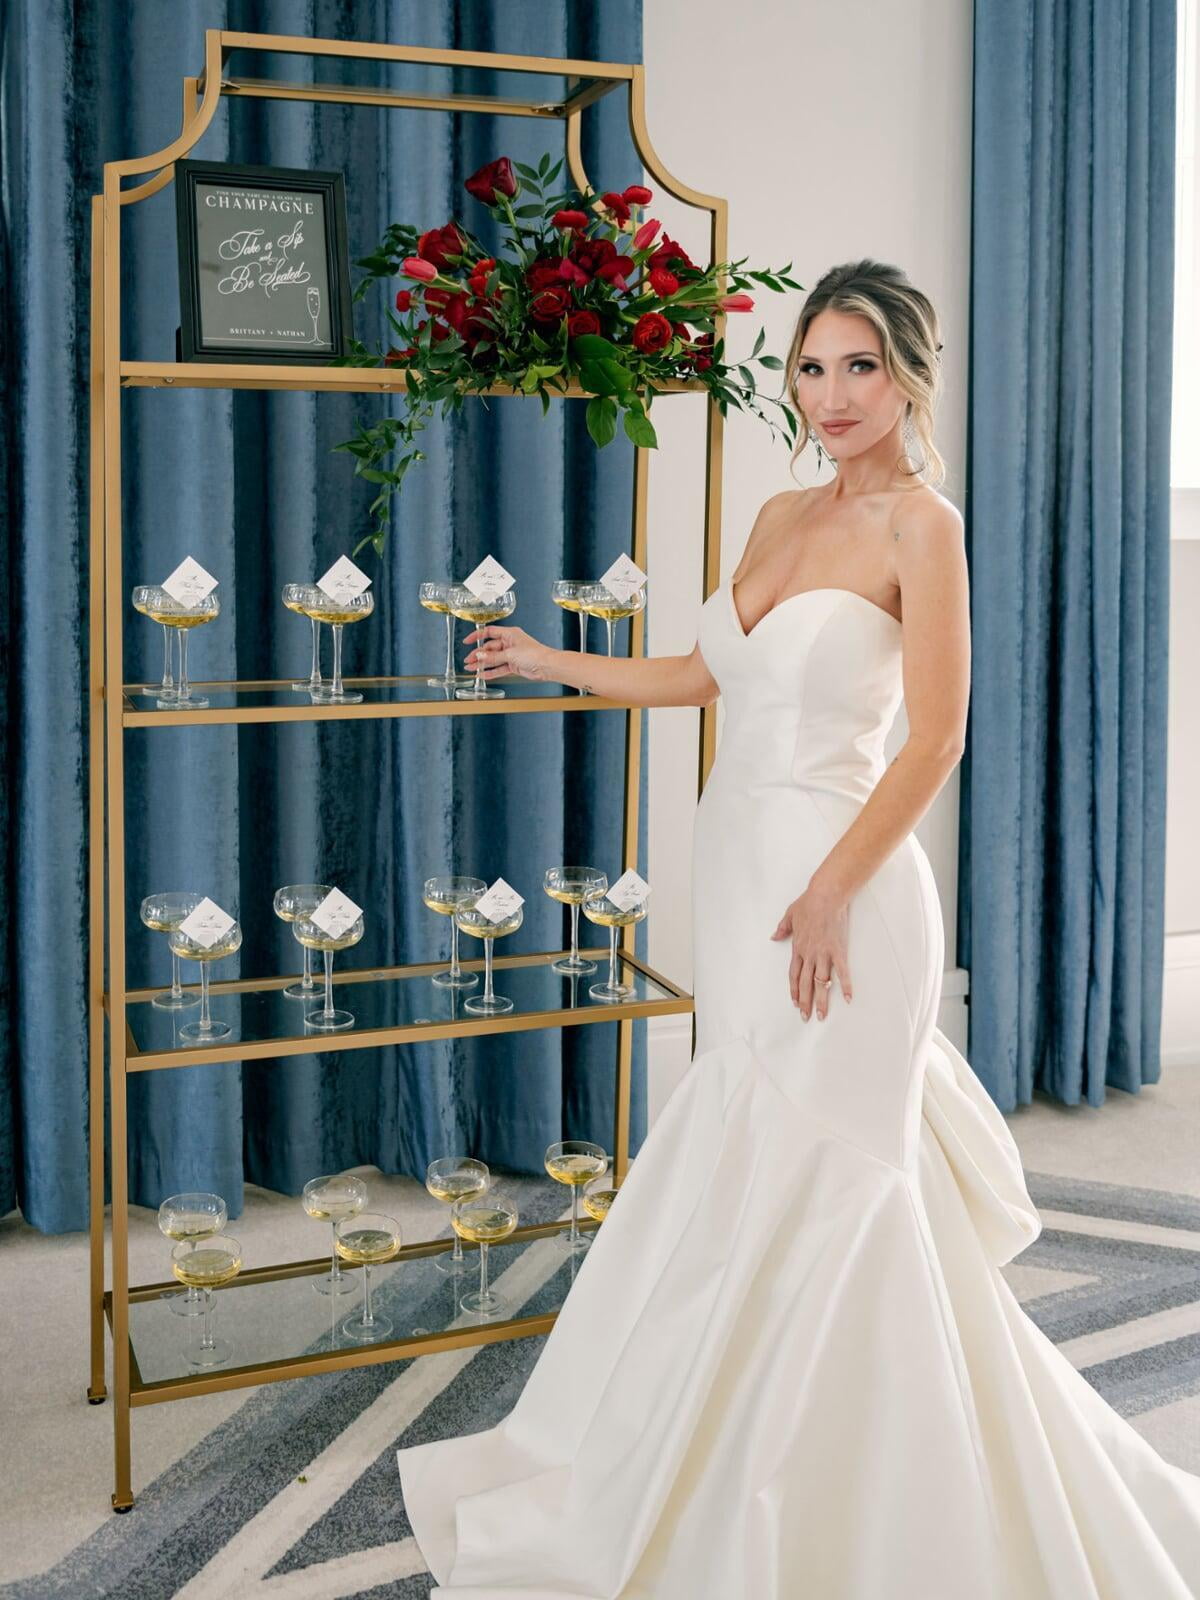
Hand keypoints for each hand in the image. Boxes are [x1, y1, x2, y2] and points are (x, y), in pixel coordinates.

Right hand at [463, 624, 555, 681]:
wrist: (547, 666)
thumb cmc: (535, 654)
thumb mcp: (510, 654)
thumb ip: (493, 656)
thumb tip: (480, 656)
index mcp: (509, 634)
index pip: (489, 632)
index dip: (477, 636)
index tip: (467, 641)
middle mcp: (510, 643)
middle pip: (489, 648)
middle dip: (478, 655)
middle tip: (468, 661)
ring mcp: (511, 655)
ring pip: (493, 659)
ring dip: (482, 664)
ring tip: (471, 668)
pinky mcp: (514, 665)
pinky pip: (499, 668)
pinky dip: (491, 671)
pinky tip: (482, 674)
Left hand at [770, 885, 851, 1019]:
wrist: (825, 896)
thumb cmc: (808, 903)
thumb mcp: (789, 915)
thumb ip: (782, 928)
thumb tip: (773, 937)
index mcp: (798, 948)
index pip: (794, 974)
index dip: (794, 990)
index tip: (795, 1003)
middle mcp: (809, 954)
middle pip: (806, 983)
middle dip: (805, 1002)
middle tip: (806, 1018)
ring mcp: (824, 953)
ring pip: (821, 982)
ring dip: (821, 1000)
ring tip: (822, 1015)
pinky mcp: (838, 950)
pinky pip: (842, 971)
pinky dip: (845, 985)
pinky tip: (847, 998)